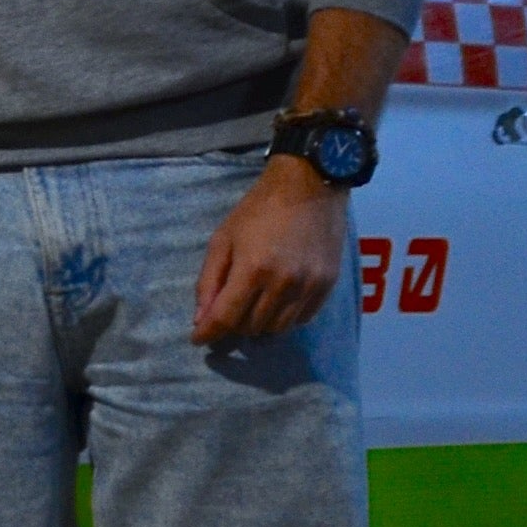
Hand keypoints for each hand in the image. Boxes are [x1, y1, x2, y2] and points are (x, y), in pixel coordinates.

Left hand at [195, 156, 349, 345]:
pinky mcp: (328, 284)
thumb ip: (209, 281)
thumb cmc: (258, 210)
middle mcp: (284, 283)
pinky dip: (284, 318)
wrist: (309, 186)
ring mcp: (310, 286)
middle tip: (226, 314)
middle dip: (233, 325)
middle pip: (252, 326)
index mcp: (253, 270)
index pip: (226, 318)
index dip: (208, 333)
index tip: (198, 340)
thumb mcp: (223, 240)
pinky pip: (303, 319)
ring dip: (259, 325)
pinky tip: (275, 304)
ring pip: (278, 328)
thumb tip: (200, 319)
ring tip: (250, 309)